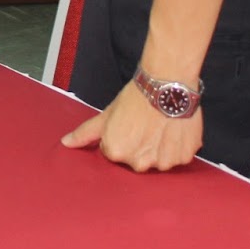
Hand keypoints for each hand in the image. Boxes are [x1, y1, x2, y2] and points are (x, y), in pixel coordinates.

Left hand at [61, 80, 202, 171]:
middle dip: (139, 147)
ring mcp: (162, 162)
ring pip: (159, 161)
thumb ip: (85, 133)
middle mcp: (139, 163)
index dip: (121, 138)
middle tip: (144, 127)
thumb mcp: (106, 115)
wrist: (166, 85)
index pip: (115, 154)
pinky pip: (178, 158)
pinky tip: (172, 130)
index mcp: (116, 153)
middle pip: (137, 161)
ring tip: (159, 127)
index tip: (128, 126)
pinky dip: (176, 147)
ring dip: (159, 149)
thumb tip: (66, 143)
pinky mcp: (183, 158)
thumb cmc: (135, 98)